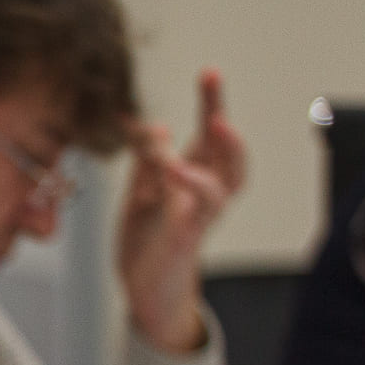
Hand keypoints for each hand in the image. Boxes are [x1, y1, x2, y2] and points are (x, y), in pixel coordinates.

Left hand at [116, 69, 244, 354]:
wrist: (143, 292)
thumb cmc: (146, 242)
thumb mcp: (140, 195)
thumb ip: (147, 163)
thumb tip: (155, 127)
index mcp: (192, 177)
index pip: (206, 134)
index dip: (210, 103)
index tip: (210, 72)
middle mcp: (204, 192)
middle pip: (225, 147)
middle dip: (218, 111)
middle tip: (212, 77)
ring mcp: (200, 214)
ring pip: (225, 178)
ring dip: (223, 149)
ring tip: (214, 123)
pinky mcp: (188, 235)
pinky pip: (199, 208)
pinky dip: (190, 185)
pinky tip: (176, 167)